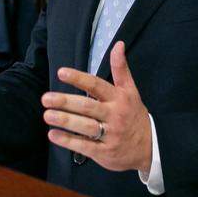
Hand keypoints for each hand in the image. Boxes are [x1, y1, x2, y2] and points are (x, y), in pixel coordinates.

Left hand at [42, 42, 152, 173]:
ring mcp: (110, 135)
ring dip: (65, 121)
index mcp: (119, 98)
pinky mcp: (105, 152)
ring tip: (47, 115)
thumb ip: (121, 69)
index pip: (96, 85)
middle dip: (66, 102)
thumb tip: (118, 44)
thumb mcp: (131, 91)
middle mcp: (114, 115)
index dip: (79, 78)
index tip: (61, 72)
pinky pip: (84, 146)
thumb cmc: (134, 115)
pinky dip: (68, 141)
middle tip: (46, 98)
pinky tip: (53, 135)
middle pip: (87, 107)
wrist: (151, 147)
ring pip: (85, 127)